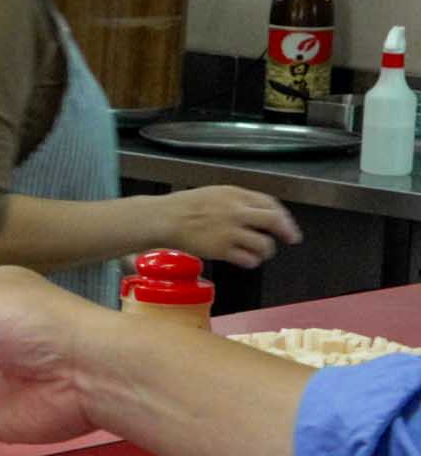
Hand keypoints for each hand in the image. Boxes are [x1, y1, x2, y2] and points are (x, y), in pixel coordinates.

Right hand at [161, 186, 299, 267]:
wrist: (164, 219)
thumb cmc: (184, 206)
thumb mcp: (215, 194)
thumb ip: (238, 201)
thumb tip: (260, 212)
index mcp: (235, 195)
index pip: (270, 203)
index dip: (283, 215)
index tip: (286, 224)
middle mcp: (237, 211)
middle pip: (273, 221)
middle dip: (286, 232)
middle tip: (291, 238)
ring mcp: (230, 231)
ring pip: (264, 244)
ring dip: (266, 250)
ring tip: (259, 253)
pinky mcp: (222, 249)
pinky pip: (248, 259)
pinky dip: (251, 261)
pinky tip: (246, 260)